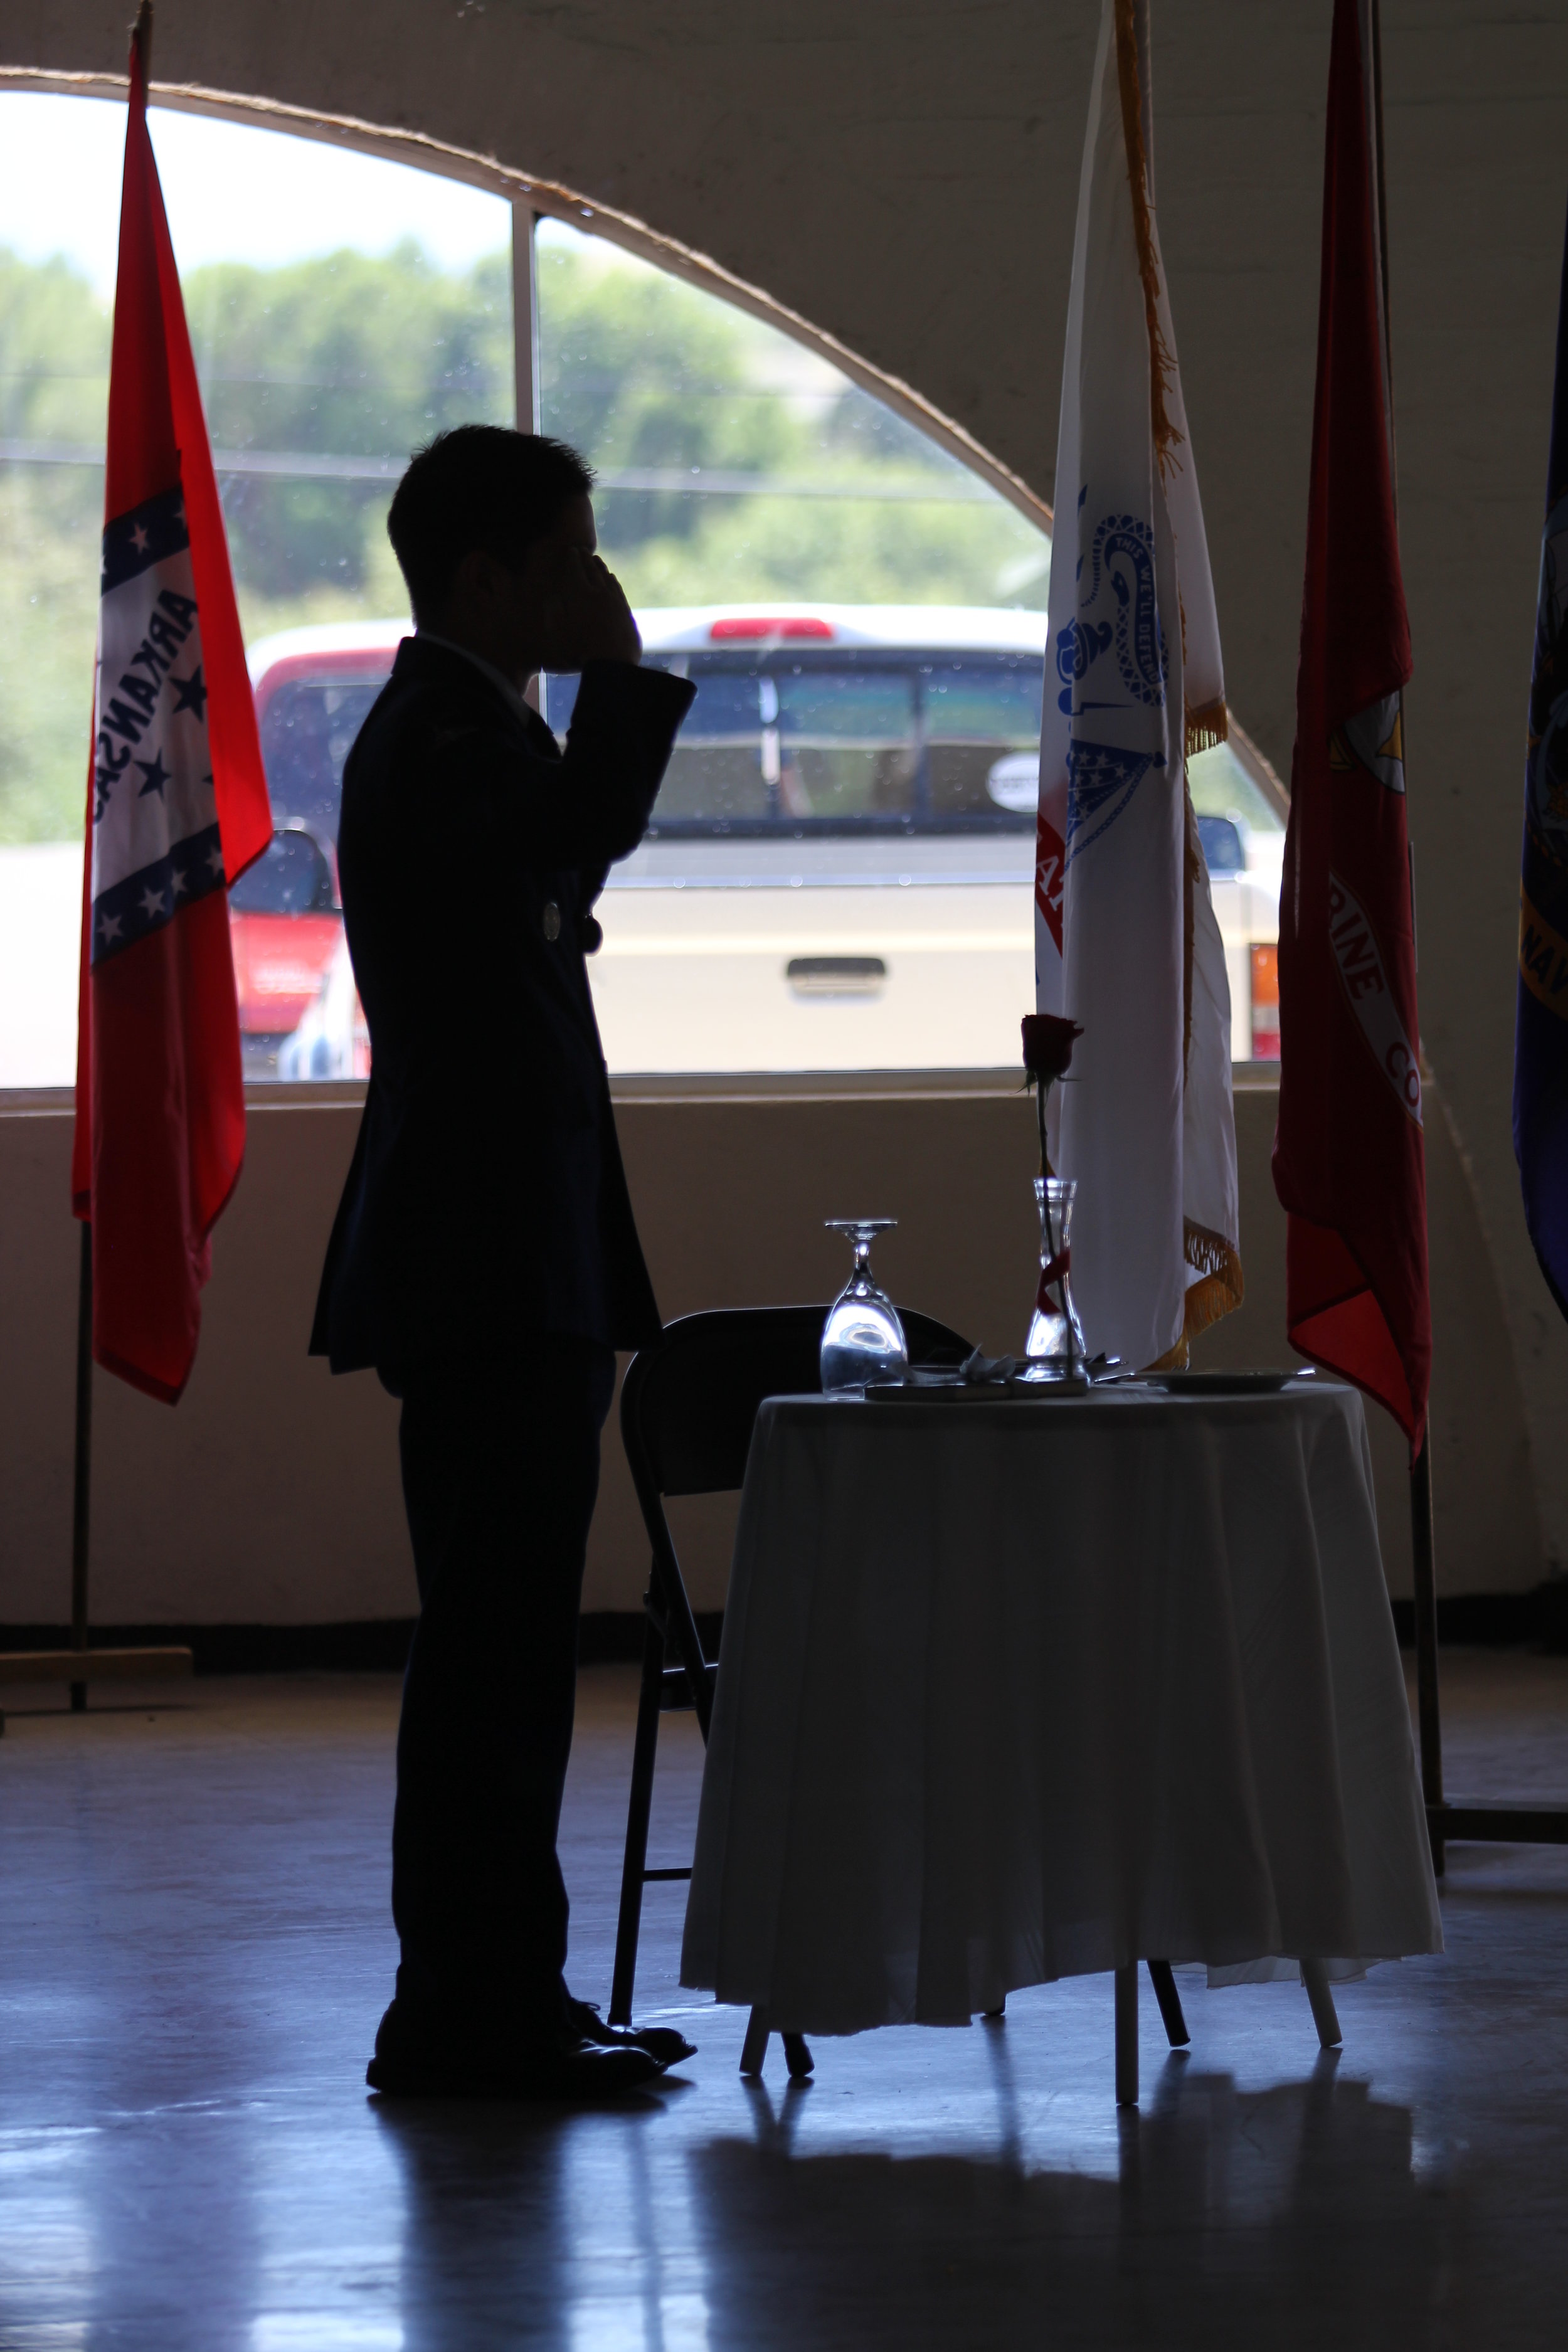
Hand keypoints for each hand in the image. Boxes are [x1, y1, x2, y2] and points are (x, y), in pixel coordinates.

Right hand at [541, 549, 640, 670]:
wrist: (613, 664)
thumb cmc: (580, 651)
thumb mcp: (558, 633)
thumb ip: (553, 613)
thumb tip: (551, 598)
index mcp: (581, 595)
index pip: (576, 570)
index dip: (573, 559)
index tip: (571, 550)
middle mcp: (600, 594)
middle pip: (593, 571)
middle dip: (587, 559)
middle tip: (583, 550)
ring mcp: (616, 602)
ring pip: (608, 579)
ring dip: (601, 568)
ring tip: (597, 561)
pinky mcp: (626, 613)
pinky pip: (618, 591)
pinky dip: (613, 582)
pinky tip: (611, 580)